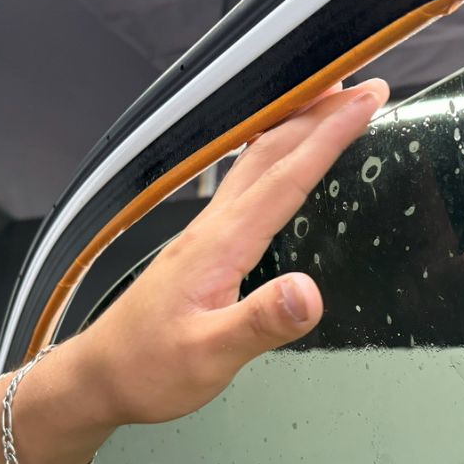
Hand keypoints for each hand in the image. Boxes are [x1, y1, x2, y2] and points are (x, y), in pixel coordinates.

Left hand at [75, 79, 390, 424]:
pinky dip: (272, 158)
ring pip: (253, 163)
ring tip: (325, 105)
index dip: (328, 136)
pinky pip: (243, 186)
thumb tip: (309, 291)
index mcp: (220, 245)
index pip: (285, 177)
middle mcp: (212, 229)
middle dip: (317, 114)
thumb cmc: (149, 369)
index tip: (364, 102)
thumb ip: (260, 323)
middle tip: (360, 87)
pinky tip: (277, 164)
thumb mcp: (209, 356)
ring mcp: (203, 235)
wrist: (100, 376)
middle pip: (269, 153)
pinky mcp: (200, 248)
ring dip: (293, 128)